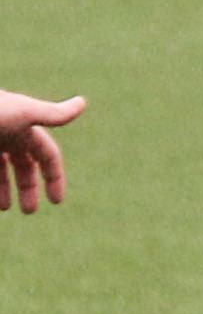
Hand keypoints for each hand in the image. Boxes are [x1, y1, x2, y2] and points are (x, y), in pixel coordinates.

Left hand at [0, 89, 81, 214]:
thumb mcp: (22, 112)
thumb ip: (52, 114)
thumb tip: (83, 103)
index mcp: (23, 127)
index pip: (47, 155)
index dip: (55, 177)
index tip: (56, 202)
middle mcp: (5, 135)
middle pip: (23, 165)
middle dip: (27, 187)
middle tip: (28, 211)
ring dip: (3, 190)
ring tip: (3, 208)